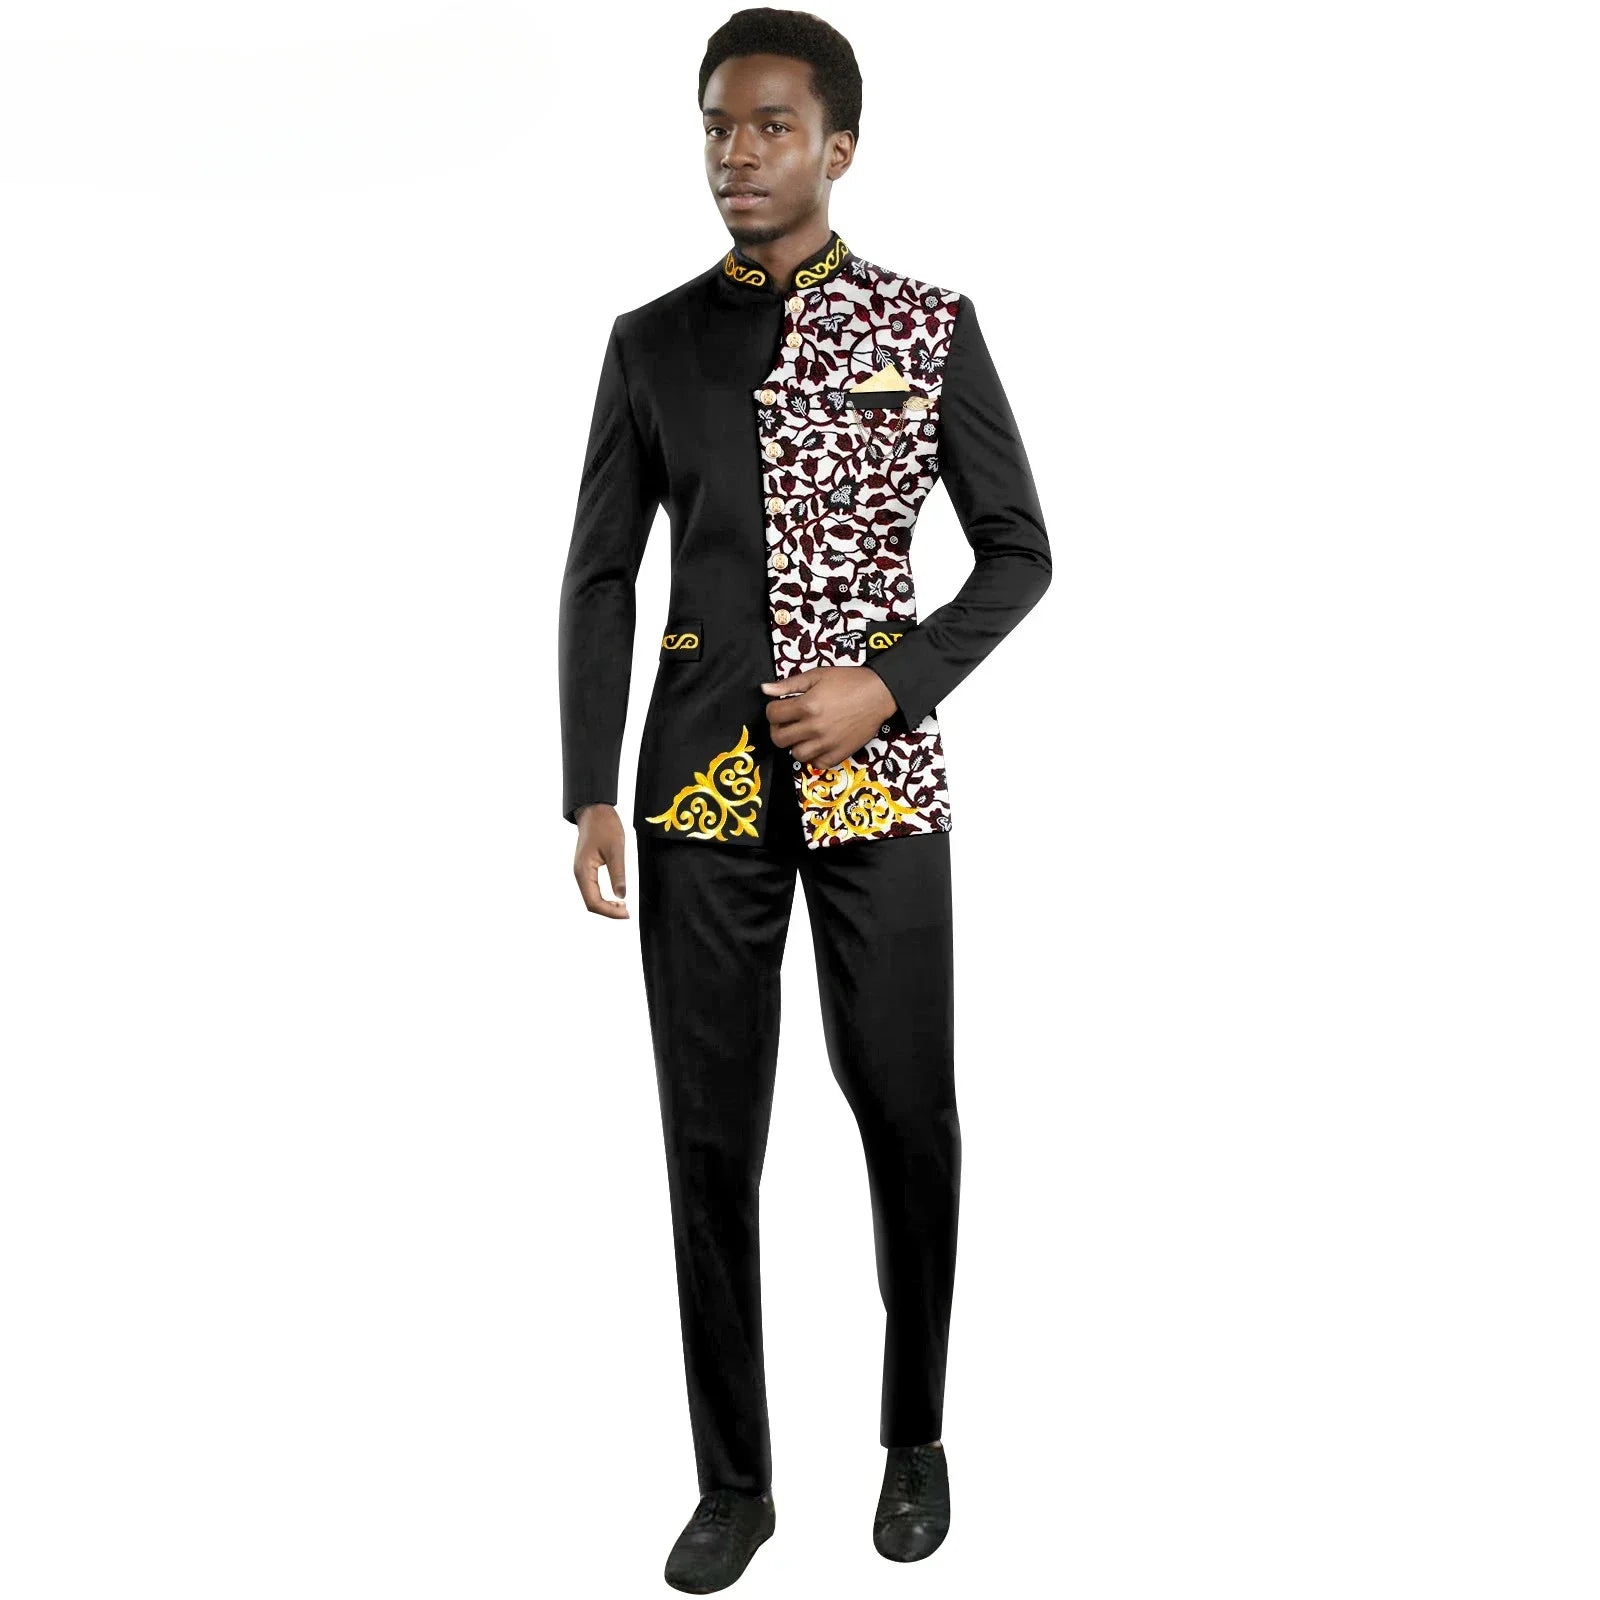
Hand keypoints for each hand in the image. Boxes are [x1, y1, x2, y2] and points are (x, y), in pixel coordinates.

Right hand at [572, 803, 629, 917]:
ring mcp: (582, 872)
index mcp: (583, 871)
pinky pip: (593, 889)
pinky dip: (604, 897)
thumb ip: (618, 873)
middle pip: (591, 903)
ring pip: (591, 897)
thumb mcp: (616, 849)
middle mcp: (580, 874)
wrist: (594, 811)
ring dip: (606, 905)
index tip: (627, 913)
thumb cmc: (605, 826)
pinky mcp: (587, 869)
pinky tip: (617, 897)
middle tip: (628, 913)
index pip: (593, 902)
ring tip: (624, 907)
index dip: (610, 912)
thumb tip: (621, 895)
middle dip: (608, 911)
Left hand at [759, 665, 897, 768]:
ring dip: (796, 744)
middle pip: (779, 738)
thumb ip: (789, 683)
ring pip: (796, 754)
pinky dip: (814, 756)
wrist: (879, 693)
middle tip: (788, 722)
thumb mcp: (817, 675)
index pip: (772, 715)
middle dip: (779, 729)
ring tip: (804, 733)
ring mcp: (827, 743)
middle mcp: (815, 727)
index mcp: (807, 705)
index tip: (780, 708)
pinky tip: (818, 744)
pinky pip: (817, 764)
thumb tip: (765, 689)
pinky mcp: (839, 753)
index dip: (773, 710)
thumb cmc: (850, 682)